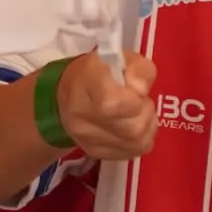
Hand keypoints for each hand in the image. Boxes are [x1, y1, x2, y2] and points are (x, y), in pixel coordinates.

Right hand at [52, 51, 151, 166]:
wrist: (65, 96)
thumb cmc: (95, 73)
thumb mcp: (118, 58)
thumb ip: (138, 69)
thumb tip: (141, 90)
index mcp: (87, 87)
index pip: (116, 104)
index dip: (136, 99)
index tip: (135, 89)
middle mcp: (84, 120)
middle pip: (131, 128)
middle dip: (146, 112)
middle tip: (139, 101)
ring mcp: (90, 141)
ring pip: (137, 143)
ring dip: (147, 126)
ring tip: (138, 112)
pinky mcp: (97, 153)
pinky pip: (134, 151)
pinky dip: (142, 139)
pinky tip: (134, 125)